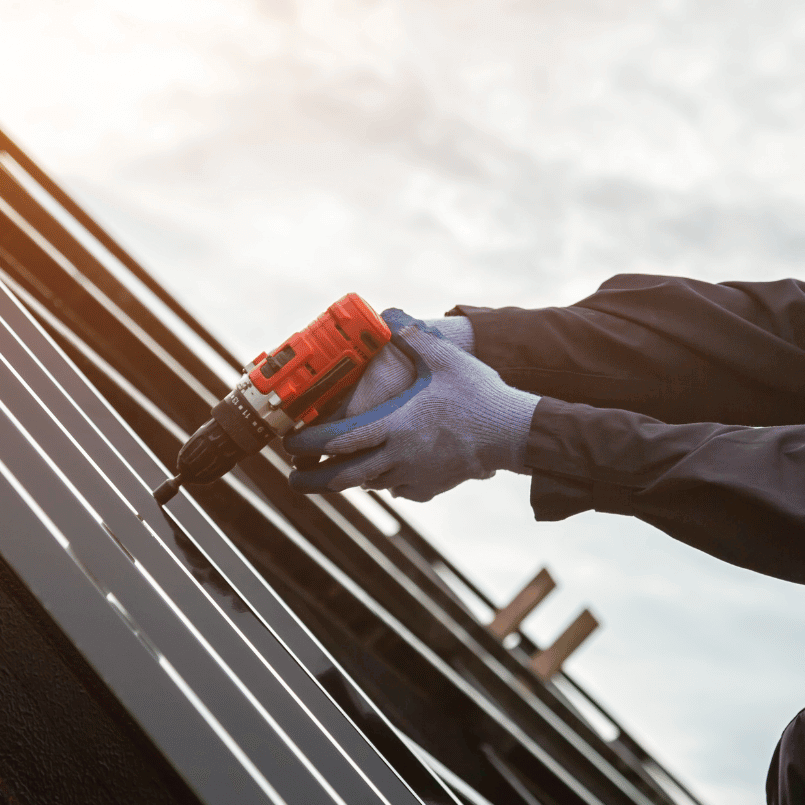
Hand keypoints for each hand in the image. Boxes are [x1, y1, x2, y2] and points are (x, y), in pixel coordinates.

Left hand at [284, 310, 537, 499]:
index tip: (289, 442)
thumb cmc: (479, 395)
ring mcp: (415, 476)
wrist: (514, 433)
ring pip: (369, 484)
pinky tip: (388, 474)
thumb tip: (388, 313)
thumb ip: (413, 334)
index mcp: (395, 426)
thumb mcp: (445, 358)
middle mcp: (399, 456)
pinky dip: (386, 484)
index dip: (307, 443)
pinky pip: (399, 490)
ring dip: (348, 479)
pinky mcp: (432, 487)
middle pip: (343, 477)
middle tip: (294, 478)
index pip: (337, 440)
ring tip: (335, 471)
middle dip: (313, 480)